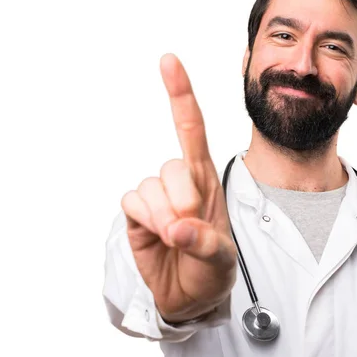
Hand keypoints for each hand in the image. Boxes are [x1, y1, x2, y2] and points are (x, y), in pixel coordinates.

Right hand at [121, 54, 235, 322]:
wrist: (191, 295)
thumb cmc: (213, 269)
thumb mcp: (224, 260)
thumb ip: (207, 243)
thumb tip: (179, 228)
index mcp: (207, 179)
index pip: (193, 129)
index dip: (181, 95)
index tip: (169, 61)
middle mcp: (181, 181)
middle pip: (173, 166)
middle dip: (184, 201)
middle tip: (192, 229)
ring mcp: (156, 195)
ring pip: (151, 186)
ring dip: (164, 216)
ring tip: (176, 237)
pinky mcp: (136, 212)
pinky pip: (132, 201)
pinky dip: (146, 220)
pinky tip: (156, 234)